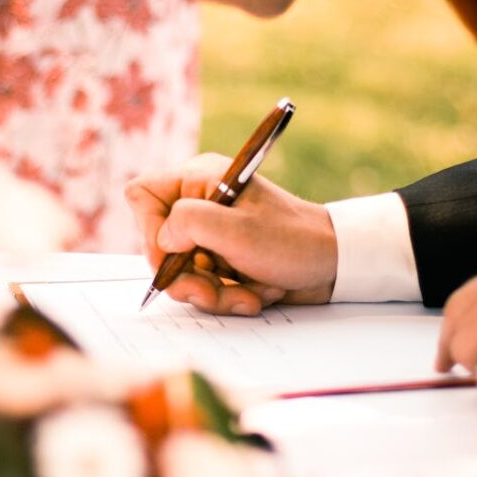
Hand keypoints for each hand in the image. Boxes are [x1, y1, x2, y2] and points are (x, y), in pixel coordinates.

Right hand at [125, 153, 337, 314]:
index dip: (150, 231)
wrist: (335, 264)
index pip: (142, 196)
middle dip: (186, 277)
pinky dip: (226, 296)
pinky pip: (202, 285)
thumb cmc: (293, 240)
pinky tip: (254, 295)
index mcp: (199, 180)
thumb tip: (162, 240)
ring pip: (180, 273)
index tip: (175, 256)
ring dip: (211, 293)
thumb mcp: (236, 230)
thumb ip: (187, 224)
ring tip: (245, 296)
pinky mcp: (221, 260)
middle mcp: (200, 204)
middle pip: (159, 246)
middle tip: (212, 291)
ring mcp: (209, 235)